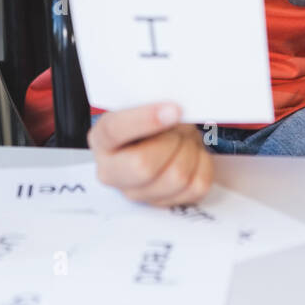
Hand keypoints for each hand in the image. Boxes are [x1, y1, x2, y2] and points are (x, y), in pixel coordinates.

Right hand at [87, 102, 213, 206]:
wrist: (161, 137)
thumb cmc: (151, 120)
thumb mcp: (145, 103)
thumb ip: (153, 101)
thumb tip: (176, 110)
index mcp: (102, 140)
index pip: (114, 131)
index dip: (145, 119)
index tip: (174, 109)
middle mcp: (112, 172)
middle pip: (143, 165)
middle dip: (171, 142)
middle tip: (177, 129)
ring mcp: (138, 193)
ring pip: (175, 177)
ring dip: (189, 151)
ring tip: (184, 140)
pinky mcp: (165, 203)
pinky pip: (196, 186)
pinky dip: (202, 164)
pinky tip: (193, 154)